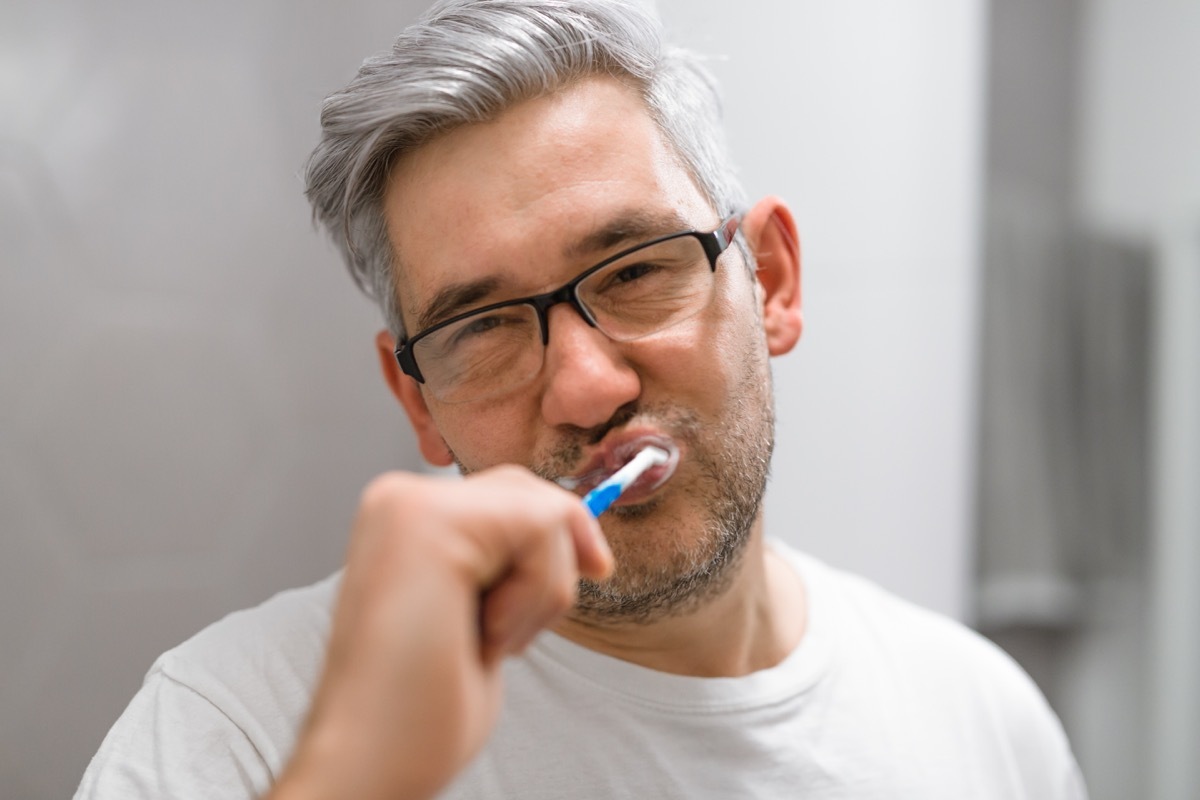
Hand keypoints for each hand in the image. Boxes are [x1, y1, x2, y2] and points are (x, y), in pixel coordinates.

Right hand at [267, 465, 612, 799]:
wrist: (371, 760)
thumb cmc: (420, 706)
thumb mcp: (483, 610)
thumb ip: (507, 557)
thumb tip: (572, 521)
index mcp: (403, 519)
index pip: (510, 492)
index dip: (563, 530)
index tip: (596, 568)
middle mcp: (399, 500)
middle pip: (531, 491)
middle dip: (554, 563)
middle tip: (513, 631)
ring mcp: (410, 505)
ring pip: (544, 511)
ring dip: (542, 592)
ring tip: (484, 639)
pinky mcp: (429, 522)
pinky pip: (541, 526)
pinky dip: (538, 591)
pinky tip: (484, 633)